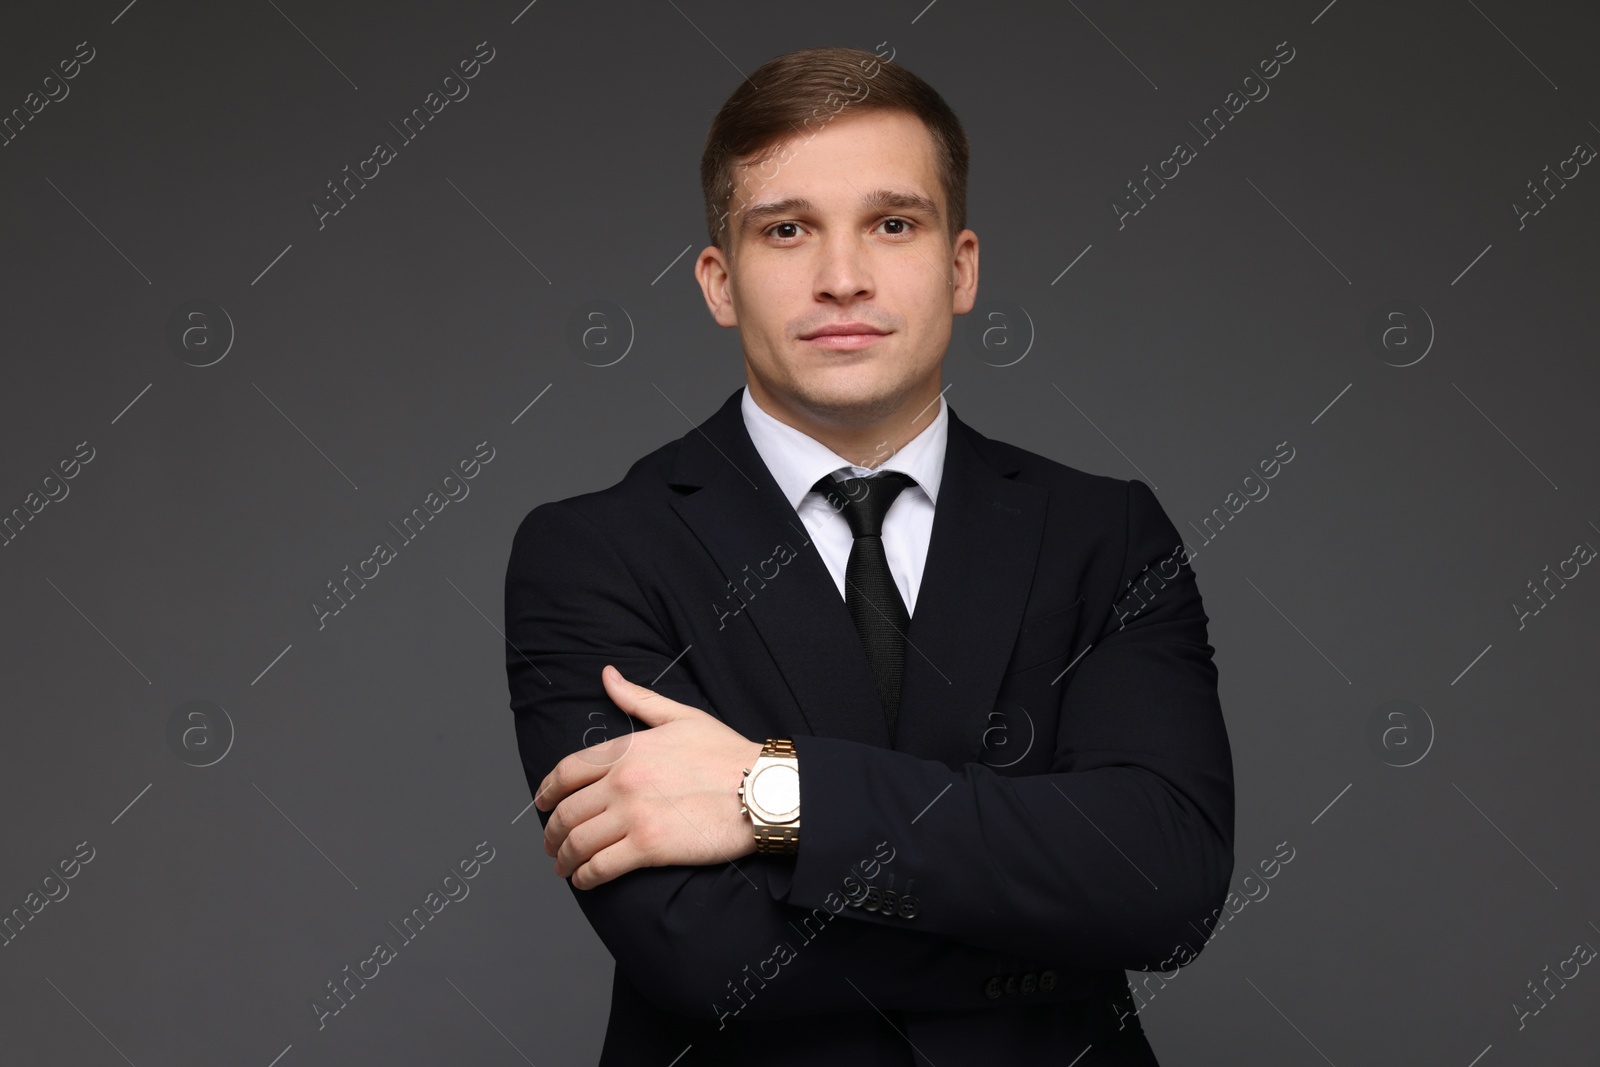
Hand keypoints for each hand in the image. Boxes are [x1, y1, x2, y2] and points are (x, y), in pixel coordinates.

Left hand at [534, 664, 764, 888]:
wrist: (761, 788)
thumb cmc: (727, 753)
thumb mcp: (681, 716)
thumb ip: (637, 699)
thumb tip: (607, 675)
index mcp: (627, 749)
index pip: (567, 771)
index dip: (547, 791)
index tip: (542, 804)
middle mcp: (622, 781)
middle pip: (566, 812)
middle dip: (550, 832)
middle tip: (550, 844)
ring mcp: (634, 815)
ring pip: (577, 842)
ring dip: (563, 858)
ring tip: (563, 866)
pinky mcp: (649, 848)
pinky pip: (600, 867)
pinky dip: (584, 877)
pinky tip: (584, 880)